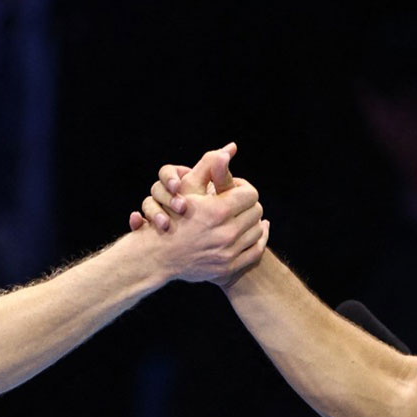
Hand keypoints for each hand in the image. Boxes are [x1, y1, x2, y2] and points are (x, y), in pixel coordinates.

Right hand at [126, 145, 227, 234]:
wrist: (180, 237)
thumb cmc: (199, 206)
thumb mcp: (205, 187)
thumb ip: (215, 168)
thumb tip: (233, 146)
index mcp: (173, 180)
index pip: (166, 172)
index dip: (170, 178)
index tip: (177, 186)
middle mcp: (161, 194)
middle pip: (155, 189)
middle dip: (166, 197)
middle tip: (179, 207)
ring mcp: (153, 211)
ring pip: (146, 204)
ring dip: (154, 212)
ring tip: (164, 224)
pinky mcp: (146, 227)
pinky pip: (134, 222)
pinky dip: (136, 222)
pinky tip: (139, 225)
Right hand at [131, 144, 268, 284]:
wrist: (159, 255)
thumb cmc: (171, 215)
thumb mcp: (187, 187)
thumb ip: (209, 165)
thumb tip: (231, 148)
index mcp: (218, 211)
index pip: (250, 193)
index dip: (242, 189)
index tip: (233, 191)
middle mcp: (227, 233)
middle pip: (256, 211)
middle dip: (247, 205)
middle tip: (236, 205)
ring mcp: (229, 253)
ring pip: (258, 231)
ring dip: (251, 223)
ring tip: (239, 219)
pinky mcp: (230, 268)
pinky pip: (256, 251)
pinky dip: (256, 241)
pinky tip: (250, 234)